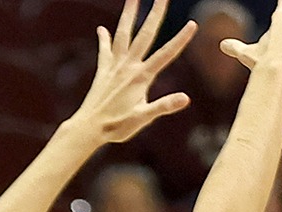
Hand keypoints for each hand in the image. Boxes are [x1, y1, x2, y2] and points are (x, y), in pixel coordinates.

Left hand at [70, 0, 197, 144]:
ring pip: (123, 34)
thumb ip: (164, 107)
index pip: (166, 54)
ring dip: (129, 15)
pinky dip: (105, 38)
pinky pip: (105, 50)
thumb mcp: (143, 119)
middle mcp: (128, 67)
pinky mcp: (104, 71)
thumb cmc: (117, 126)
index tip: (192, 24)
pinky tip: (102, 28)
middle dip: (155, 14)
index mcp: (141, 77)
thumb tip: (186, 98)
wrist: (88, 127)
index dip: (180, 39)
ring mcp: (114, 66)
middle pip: (144, 35)